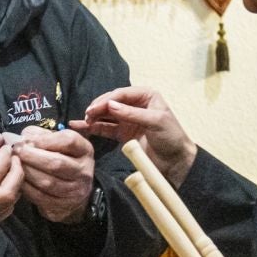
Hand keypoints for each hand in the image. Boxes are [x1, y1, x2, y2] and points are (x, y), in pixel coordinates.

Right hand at [0, 136, 24, 232]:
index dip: (5, 159)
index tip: (6, 148)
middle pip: (6, 193)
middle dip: (17, 173)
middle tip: (15, 160)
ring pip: (7, 206)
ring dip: (15, 186)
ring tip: (11, 172)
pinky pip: (1, 215)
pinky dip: (7, 200)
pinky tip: (3, 188)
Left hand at [16, 126, 94, 222]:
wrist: (73, 192)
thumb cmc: (61, 159)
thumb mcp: (57, 143)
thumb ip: (41, 136)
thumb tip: (23, 138)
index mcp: (84, 150)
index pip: (69, 141)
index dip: (45, 139)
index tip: (27, 139)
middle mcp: (83, 170)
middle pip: (56, 163)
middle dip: (31, 156)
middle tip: (16, 151)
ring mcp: (75, 190)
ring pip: (47, 182)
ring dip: (26, 172)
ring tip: (15, 164)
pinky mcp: (63, 205)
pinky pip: (40, 196)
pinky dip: (26, 187)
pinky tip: (17, 179)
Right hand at [73, 86, 196, 186]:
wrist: (175, 162)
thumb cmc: (171, 138)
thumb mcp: (155, 122)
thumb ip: (132, 113)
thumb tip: (109, 105)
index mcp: (146, 96)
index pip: (122, 94)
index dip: (107, 100)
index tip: (95, 108)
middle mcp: (135, 105)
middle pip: (111, 102)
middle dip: (98, 107)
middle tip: (87, 114)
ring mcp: (127, 119)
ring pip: (106, 114)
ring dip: (94, 116)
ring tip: (83, 121)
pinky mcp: (122, 133)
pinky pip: (105, 128)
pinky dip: (93, 127)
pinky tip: (81, 126)